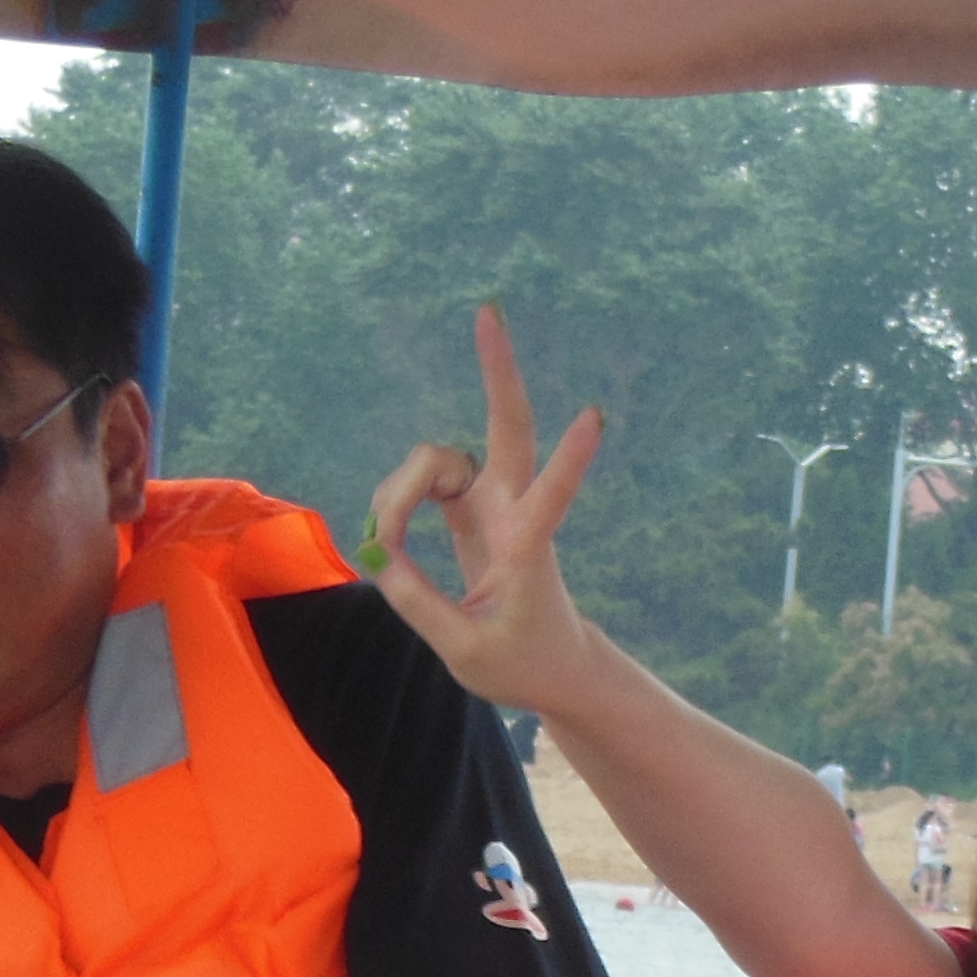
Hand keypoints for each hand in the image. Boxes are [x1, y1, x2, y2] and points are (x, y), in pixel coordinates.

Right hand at [361, 305, 608, 711]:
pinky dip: (399, 498)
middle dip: (498, 371)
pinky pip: (425, 480)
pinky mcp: (474, 510)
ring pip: (440, 459)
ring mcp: (493, 505)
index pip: (552, 499)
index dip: (571, 460)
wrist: (554, 664)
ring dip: (402, 488)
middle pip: (508, 428)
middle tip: (489, 311)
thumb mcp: (462, 651)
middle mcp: (513, 513)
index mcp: (528, 551)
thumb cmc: (520, 663)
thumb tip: (380, 551)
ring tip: (387, 544)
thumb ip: (415, 600)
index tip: (596, 416)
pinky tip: (390, 531)